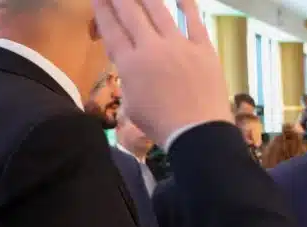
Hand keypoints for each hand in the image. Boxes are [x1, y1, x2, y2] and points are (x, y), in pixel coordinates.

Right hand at [93, 0, 232, 146]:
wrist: (197, 133)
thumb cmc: (161, 125)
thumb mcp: (131, 104)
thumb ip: (128, 78)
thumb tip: (129, 63)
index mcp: (130, 64)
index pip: (111, 30)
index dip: (102, 10)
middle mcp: (151, 48)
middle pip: (130, 13)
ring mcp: (179, 46)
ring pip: (159, 10)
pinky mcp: (204, 50)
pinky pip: (195, 21)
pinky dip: (187, 4)